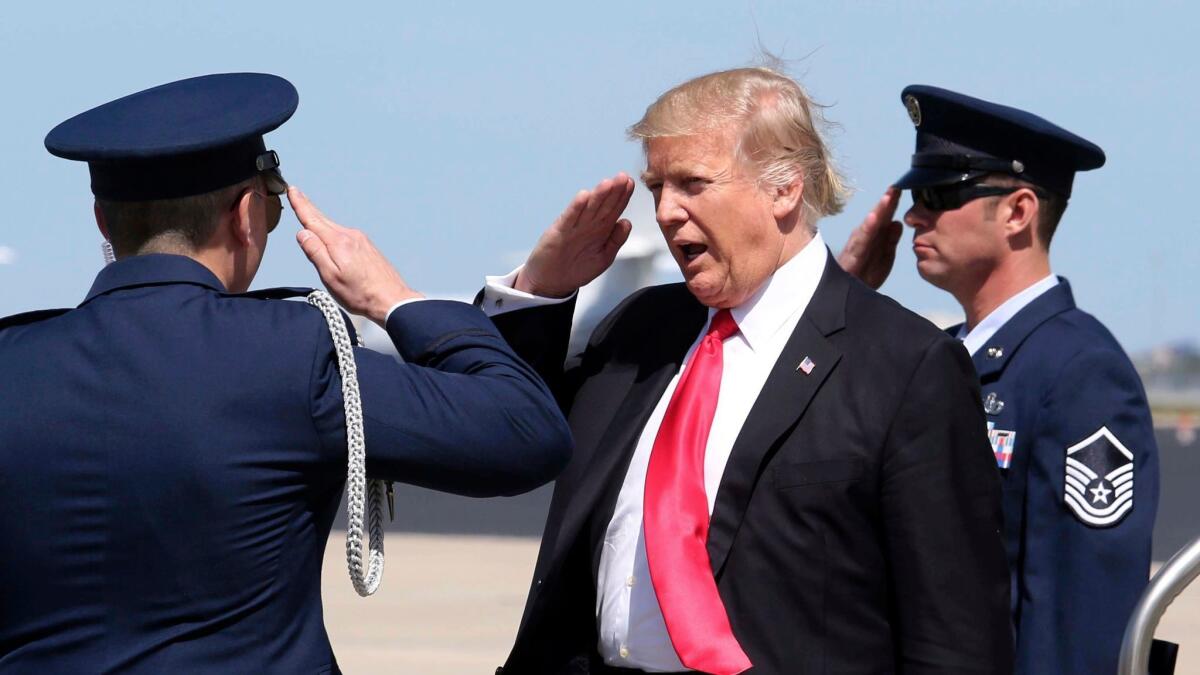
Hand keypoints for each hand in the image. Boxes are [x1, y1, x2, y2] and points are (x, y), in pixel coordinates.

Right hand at [288, 186, 422, 326]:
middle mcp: (350, 236)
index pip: (313, 219)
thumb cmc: (360, 293)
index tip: (292, 190)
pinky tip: (331, 237)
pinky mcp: (368, 247)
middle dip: (308, 207)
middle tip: (297, 194)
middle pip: (323, 220)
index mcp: (338, 242)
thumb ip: (316, 253)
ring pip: (334, 228)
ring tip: (309, 213)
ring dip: (321, 222)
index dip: (300, 204)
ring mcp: (361, 240)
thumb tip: (303, 233)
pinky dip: (333, 232)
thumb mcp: (331, 276)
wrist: (392, 299)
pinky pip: (345, 235)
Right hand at [515, 173, 634, 297]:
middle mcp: (588, 224)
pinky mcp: (559, 232)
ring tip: (607, 183)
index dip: (622, 197)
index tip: (631, 183)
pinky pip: (569, 219)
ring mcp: (573, 227)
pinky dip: (576, 208)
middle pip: (603, 205)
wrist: (552, 282)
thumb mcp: (603, 257)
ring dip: (597, 196)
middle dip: (613, 192)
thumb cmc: (578, 269)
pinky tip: (583, 197)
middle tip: (623, 177)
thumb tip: (627, 222)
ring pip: (588, 209)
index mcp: (601, 229)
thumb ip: (615, 241)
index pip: (614, 209)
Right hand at [837, 187, 903, 289]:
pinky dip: (866, 229)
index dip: (893, 203)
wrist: (848, 294)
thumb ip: (890, 241)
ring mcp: (857, 245)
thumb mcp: (884, 258)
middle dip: (887, 201)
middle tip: (897, 186)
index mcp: (874, 237)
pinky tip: (872, 219)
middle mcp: (864, 237)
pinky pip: (861, 241)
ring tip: (888, 198)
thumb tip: (898, 222)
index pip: (885, 217)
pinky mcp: (852, 256)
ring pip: (870, 225)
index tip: (903, 187)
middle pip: (878, 216)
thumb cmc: (864, 275)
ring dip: (879, 211)